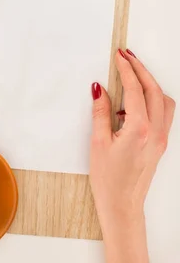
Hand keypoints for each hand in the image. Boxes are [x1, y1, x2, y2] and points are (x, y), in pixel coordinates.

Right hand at [90, 49, 174, 230]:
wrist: (123, 206)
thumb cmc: (109, 180)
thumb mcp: (98, 142)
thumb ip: (100, 112)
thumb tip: (99, 89)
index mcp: (139, 129)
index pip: (135, 89)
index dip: (127, 69)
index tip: (119, 56)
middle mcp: (156, 132)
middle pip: (154, 90)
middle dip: (141, 69)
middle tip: (127, 56)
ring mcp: (161, 138)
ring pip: (164, 100)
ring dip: (151, 83)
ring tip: (133, 74)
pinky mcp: (161, 143)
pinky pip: (164, 113)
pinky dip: (153, 99)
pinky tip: (135, 101)